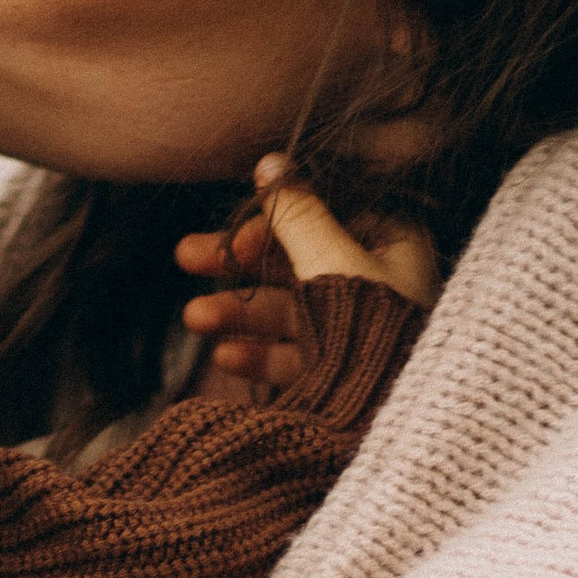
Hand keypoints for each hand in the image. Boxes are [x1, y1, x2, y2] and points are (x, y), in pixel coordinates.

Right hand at [178, 156, 440, 391]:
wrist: (392, 415)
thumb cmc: (374, 326)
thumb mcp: (329, 256)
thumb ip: (295, 212)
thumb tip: (272, 161)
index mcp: (392, 244)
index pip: (323, 217)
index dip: (271, 223)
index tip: (234, 234)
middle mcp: (380, 284)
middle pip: (298, 262)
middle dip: (239, 266)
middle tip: (185, 258)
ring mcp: (362, 333)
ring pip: (292, 312)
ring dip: (239, 311)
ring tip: (194, 318)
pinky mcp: (346, 374)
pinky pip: (299, 356)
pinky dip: (262, 354)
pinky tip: (225, 357)